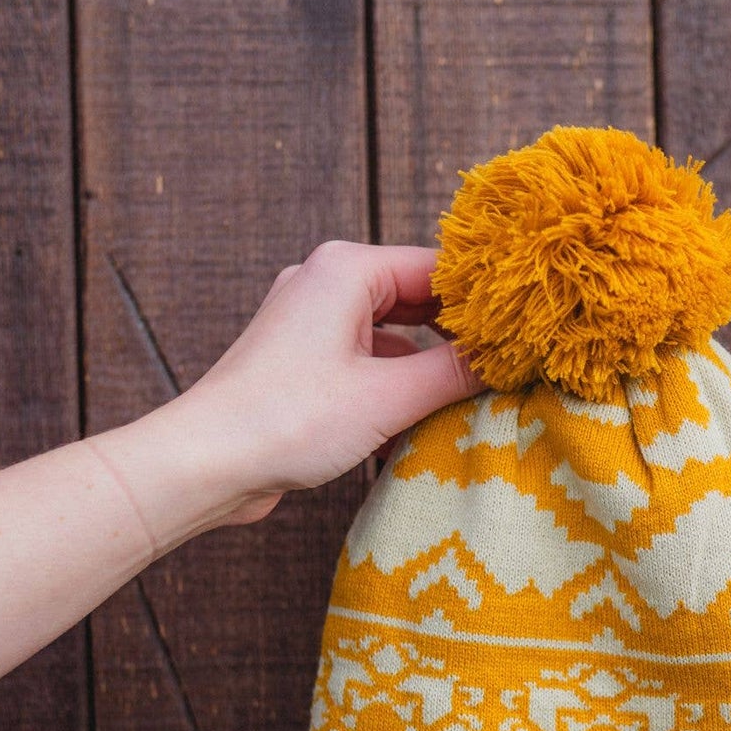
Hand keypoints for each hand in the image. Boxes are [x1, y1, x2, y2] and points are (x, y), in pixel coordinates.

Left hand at [168, 241, 483, 526]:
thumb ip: (454, 373)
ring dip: (429, 364)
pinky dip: (396, 382)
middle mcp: (324, 283)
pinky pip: (367, 359)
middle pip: (417, 297)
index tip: (527, 328)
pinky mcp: (300, 362)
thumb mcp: (388, 397)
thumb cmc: (285, 420)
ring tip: (476, 392)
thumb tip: (506, 360)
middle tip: (511, 362)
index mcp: (345, 270)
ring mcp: (309, 323)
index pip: (438, 267)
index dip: (485, 299)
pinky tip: (424, 416)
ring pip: (393, 332)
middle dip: (460, 333)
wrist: (203, 463)